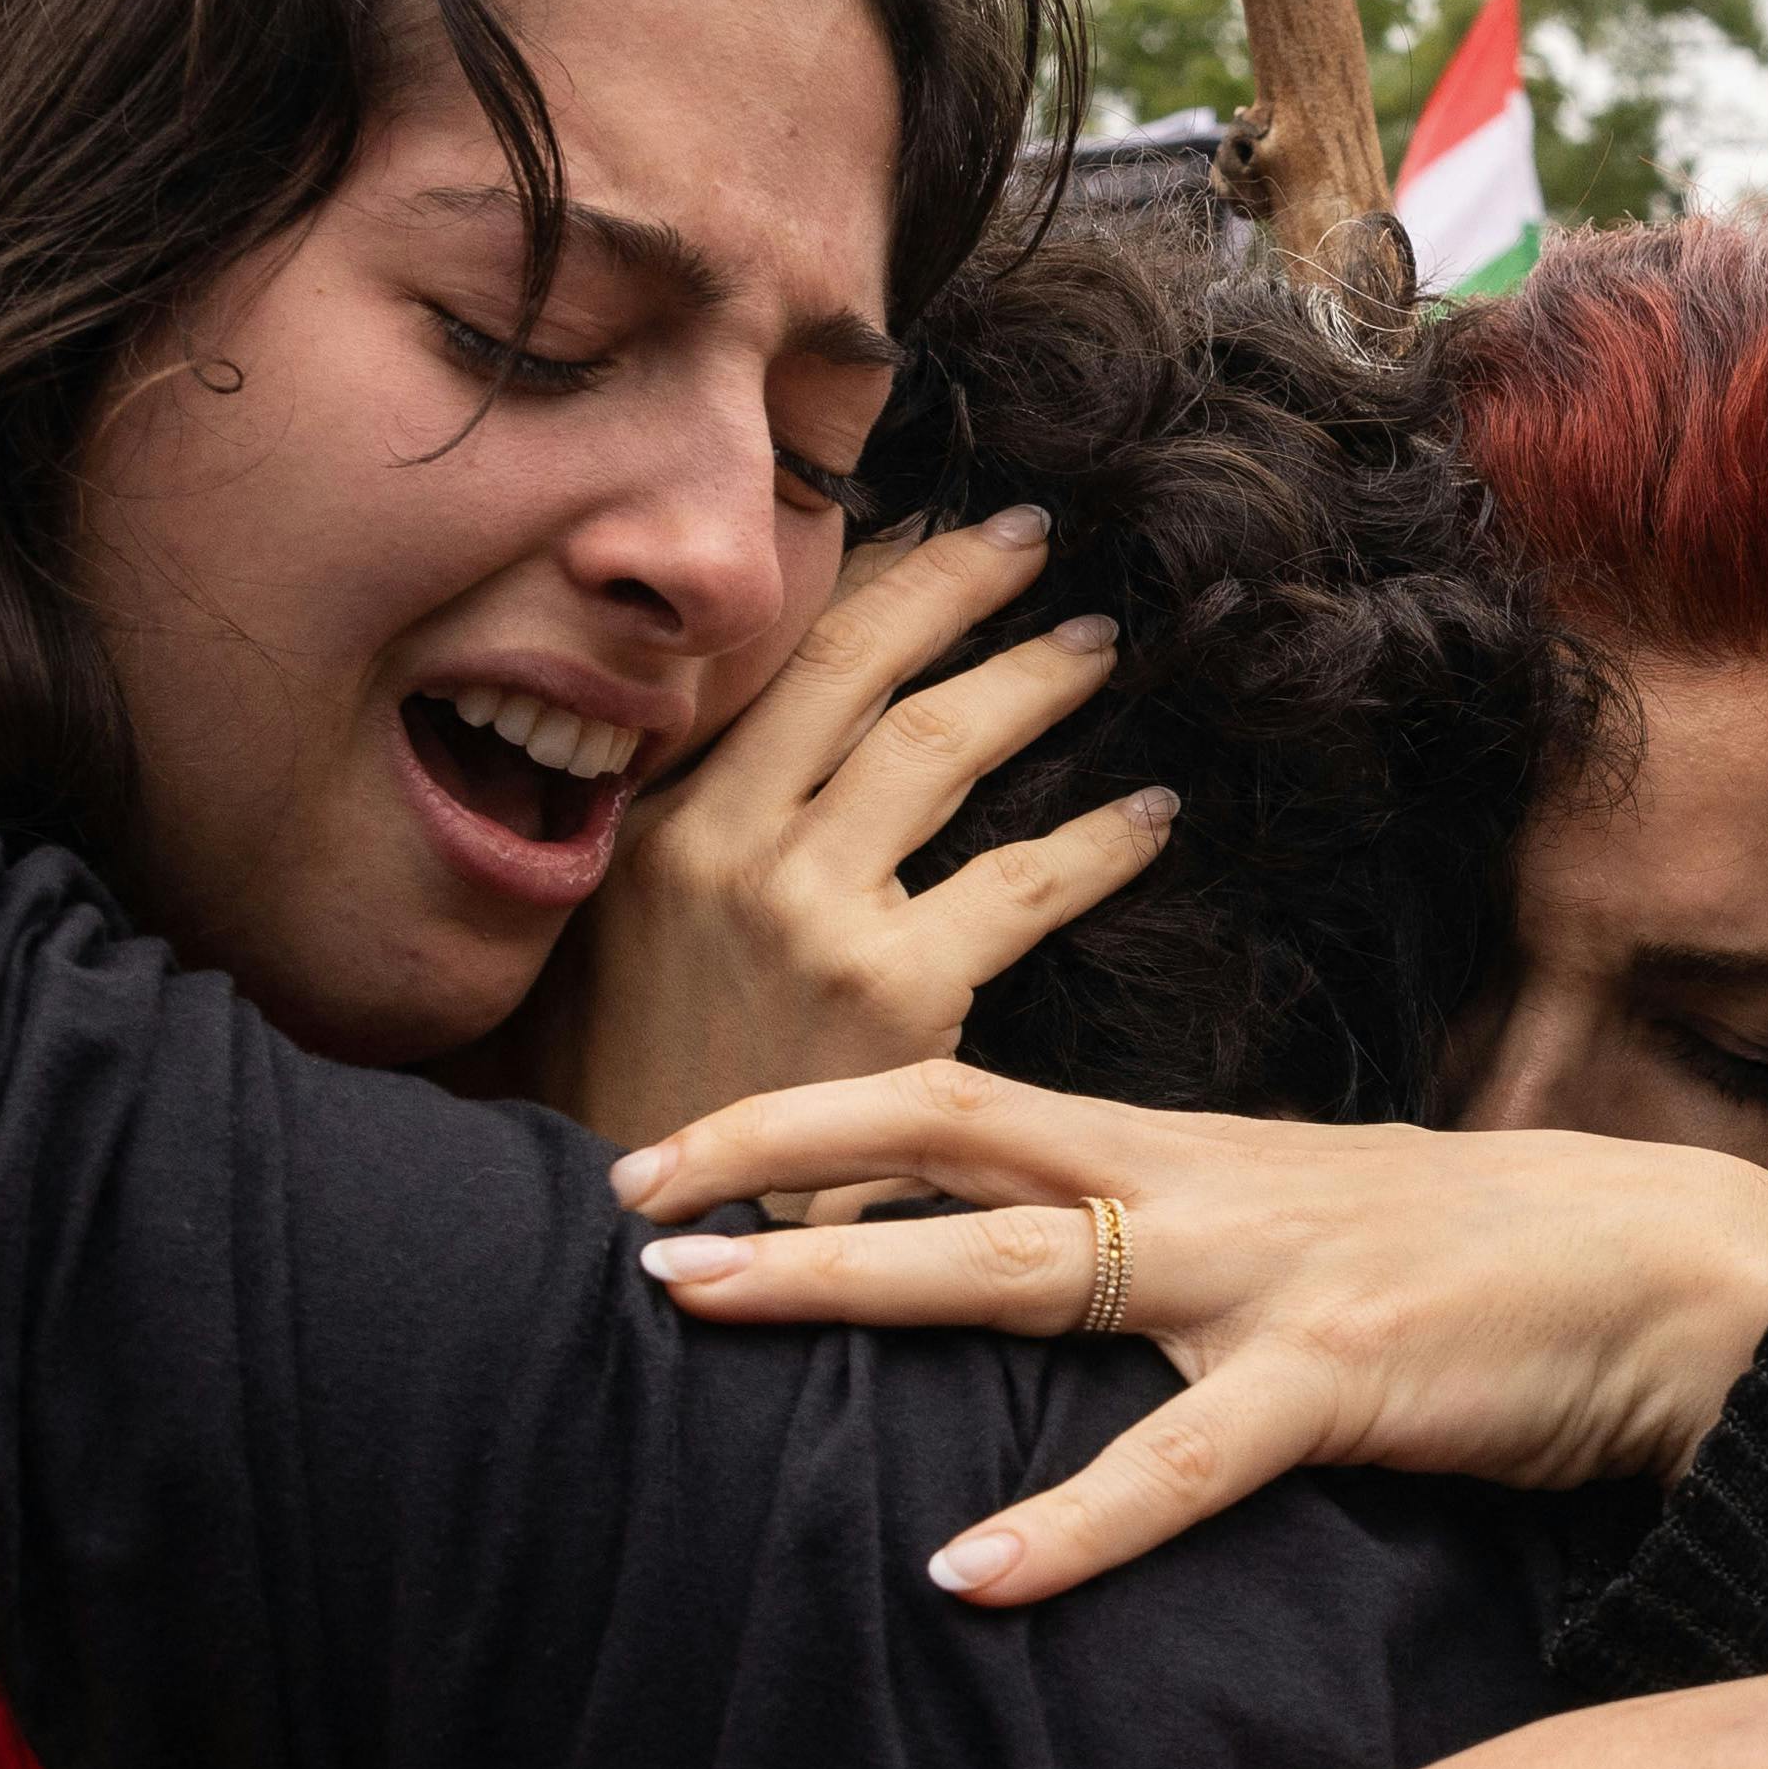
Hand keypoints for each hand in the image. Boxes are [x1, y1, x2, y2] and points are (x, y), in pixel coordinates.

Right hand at [531, 508, 1173, 1150]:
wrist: (626, 1235)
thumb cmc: (629, 1087)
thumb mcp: (619, 931)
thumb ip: (694, 833)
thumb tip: (791, 750)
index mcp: (663, 816)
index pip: (778, 659)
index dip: (870, 584)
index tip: (937, 533)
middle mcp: (728, 840)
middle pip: (863, 665)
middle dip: (956, 583)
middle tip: (1031, 540)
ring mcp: (808, 908)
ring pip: (940, 745)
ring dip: (1032, 682)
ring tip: (1093, 649)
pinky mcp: (889, 991)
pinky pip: (1019, 883)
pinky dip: (1096, 842)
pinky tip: (1148, 816)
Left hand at [613, 1067, 1767, 1599]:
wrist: (1671, 1269)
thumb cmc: (1482, 1260)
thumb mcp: (1297, 1229)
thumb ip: (1171, 1247)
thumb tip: (1049, 1283)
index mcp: (1178, 1150)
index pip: (955, 1097)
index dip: (802, 1115)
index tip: (664, 1163)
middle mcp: (1193, 1186)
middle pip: (944, 1141)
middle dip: (768, 1166)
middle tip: (623, 1214)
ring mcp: (1259, 1275)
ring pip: (1017, 1265)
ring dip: (846, 1281)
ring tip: (704, 1310)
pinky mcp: (1340, 1376)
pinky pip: (1182, 1458)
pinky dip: (1071, 1521)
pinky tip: (967, 1578)